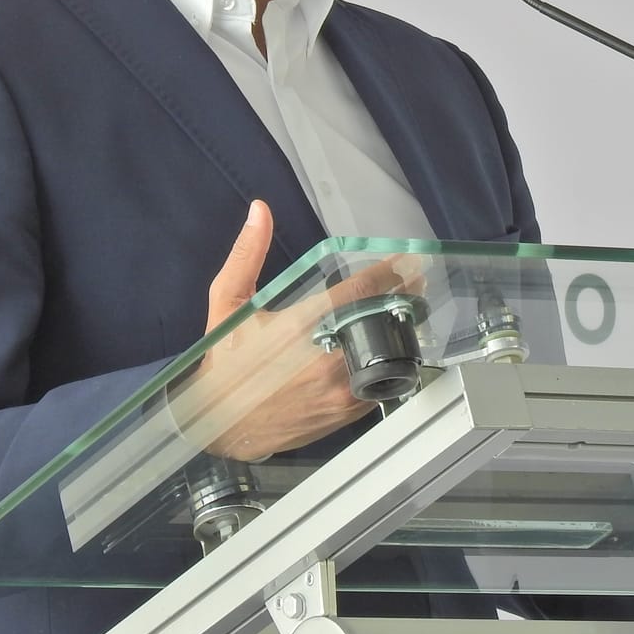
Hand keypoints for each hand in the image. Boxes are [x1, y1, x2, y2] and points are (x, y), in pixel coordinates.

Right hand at [188, 201, 411, 459]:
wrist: (219, 423)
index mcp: (299, 327)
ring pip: (390, 357)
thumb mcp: (227, 303)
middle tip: (413, 284)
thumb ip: (247, 254)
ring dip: (400, 334)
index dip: (388, 272)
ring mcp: (340, 391)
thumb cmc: (224, 361)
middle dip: (402, 301)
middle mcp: (325, 360)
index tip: (406, 261)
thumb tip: (260, 210)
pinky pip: (381, 385)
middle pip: (384, 323)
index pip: (360, 292)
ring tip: (403, 315)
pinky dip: (387, 365)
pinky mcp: (346, 413)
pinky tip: (385, 350)